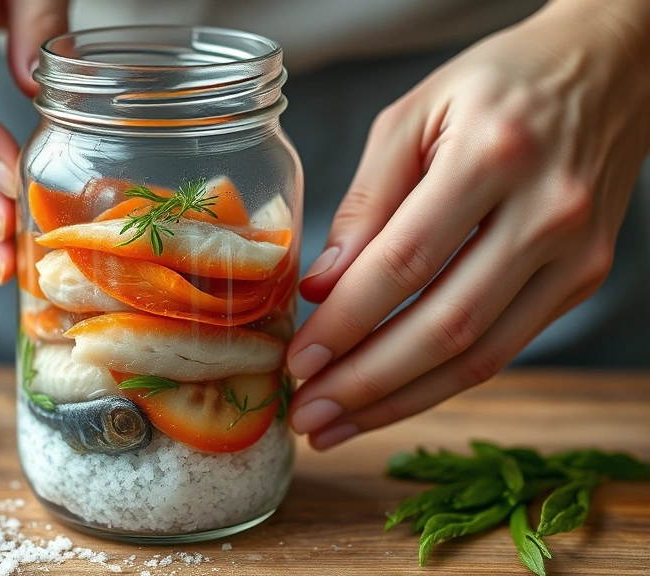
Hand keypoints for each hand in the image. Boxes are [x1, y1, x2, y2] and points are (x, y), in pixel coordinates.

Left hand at [286, 0, 649, 448]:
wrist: (606, 71)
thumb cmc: (496, 87)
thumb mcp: (412, 116)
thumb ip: (365, 202)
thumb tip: (323, 287)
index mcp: (493, 155)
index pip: (405, 263)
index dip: (347, 322)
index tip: (299, 360)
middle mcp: (546, 212)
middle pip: (446, 325)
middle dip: (367, 383)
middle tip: (308, 416)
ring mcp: (576, 254)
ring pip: (481, 356)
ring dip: (401, 401)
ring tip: (337, 426)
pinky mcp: (585, 278)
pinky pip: (506, 347)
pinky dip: (443, 381)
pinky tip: (392, 396)